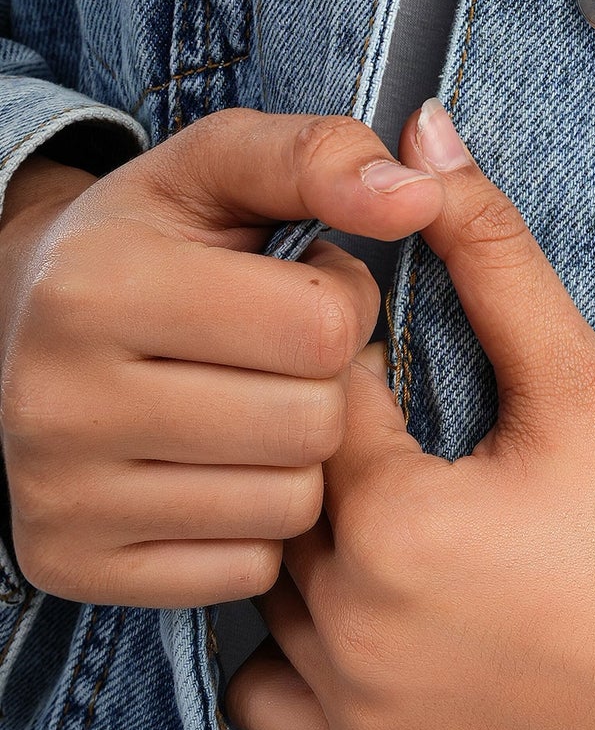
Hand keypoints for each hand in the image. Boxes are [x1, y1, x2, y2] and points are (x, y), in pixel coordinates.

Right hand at [0, 111, 446, 605]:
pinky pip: (244, 572)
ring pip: (288, 506)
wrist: (22, 317)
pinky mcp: (69, 568)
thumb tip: (420, 197)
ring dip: (302, 455)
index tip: (307, 283)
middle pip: (311, 425)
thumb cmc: (160, 231)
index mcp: (96, 287)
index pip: (322, 327)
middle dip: (328, 380)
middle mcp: (55, 401)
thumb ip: (326, 157)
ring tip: (256, 399)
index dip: (346, 298)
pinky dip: (258, 523)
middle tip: (283, 350)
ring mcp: (55, 498)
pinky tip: (222, 464)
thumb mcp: (229, 161)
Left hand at [227, 98, 594, 729]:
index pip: (317, 385)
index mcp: (394, 528)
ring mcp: (350, 721)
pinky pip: (270, 699)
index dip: (358, 342)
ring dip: (317, 536)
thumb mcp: (584, 385)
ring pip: (268, 588)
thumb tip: (430, 139)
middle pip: (286, 485)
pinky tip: (385, 604)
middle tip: (412, 415)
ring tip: (408, 501)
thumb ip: (492, 252)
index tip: (399, 334)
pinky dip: (302, 648)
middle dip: (340, 436)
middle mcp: (350, 635)